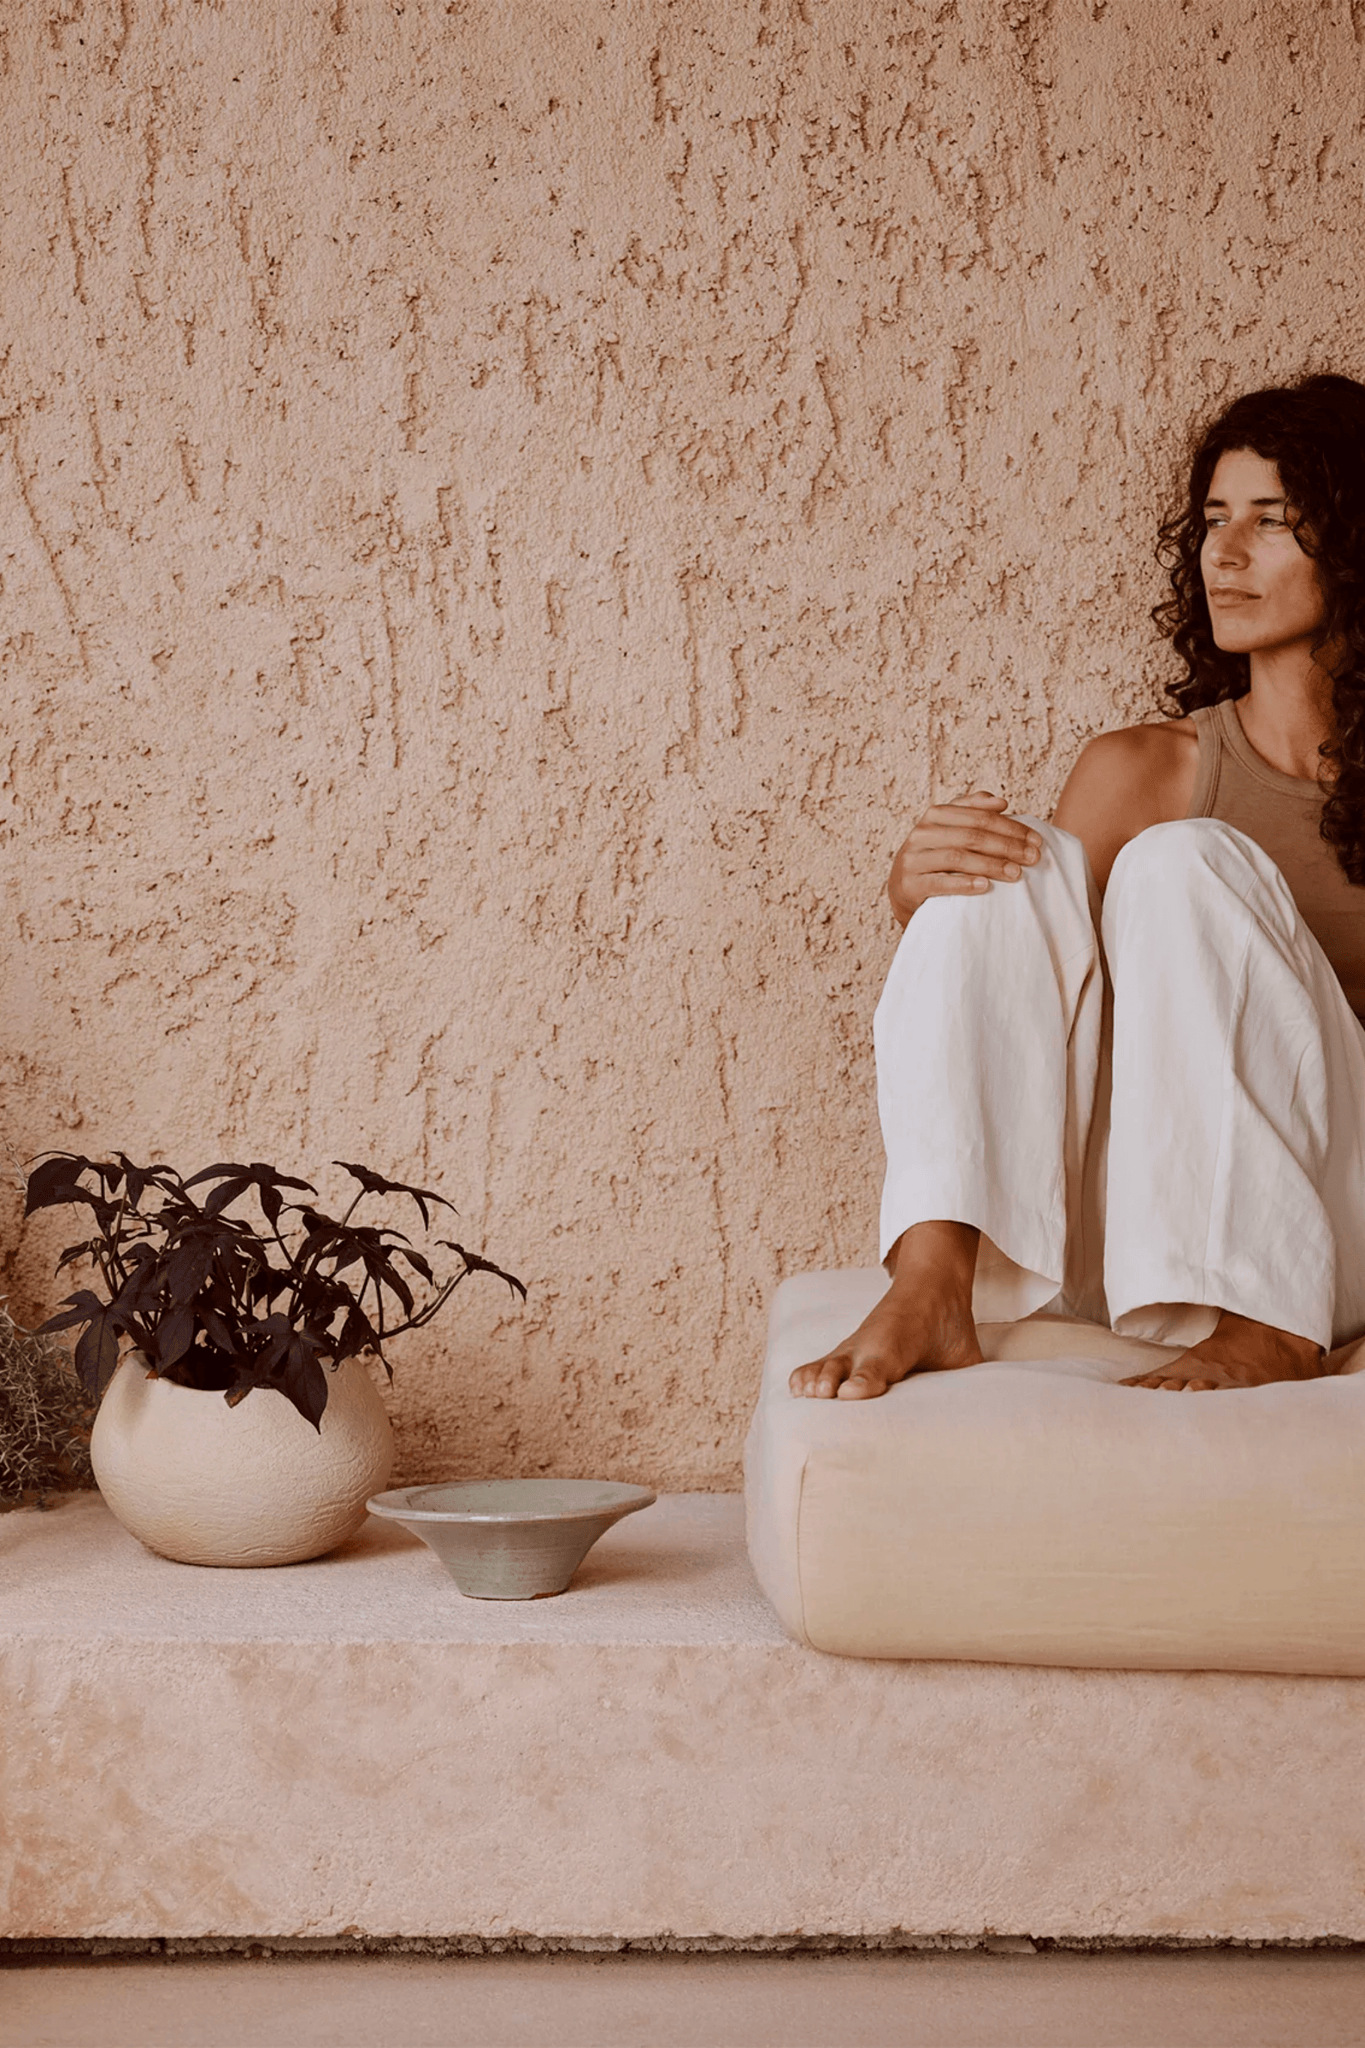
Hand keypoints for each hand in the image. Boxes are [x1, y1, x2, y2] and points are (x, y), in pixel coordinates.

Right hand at [887, 791, 1042, 926]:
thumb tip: (1000, 801)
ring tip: (1016, 873)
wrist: (905, 890)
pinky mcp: (909, 884)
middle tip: (1033, 857)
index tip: (1036, 840)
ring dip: (991, 865)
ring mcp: (913, 859)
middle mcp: (922, 833)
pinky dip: (964, 883)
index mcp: (935, 815)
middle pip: (971, 836)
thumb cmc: (937, 857)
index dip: (1011, 826)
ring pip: (957, 857)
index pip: (980, 817)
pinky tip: (985, 886)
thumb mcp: (952, 830)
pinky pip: (940, 882)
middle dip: (1007, 846)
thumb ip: (973, 811)